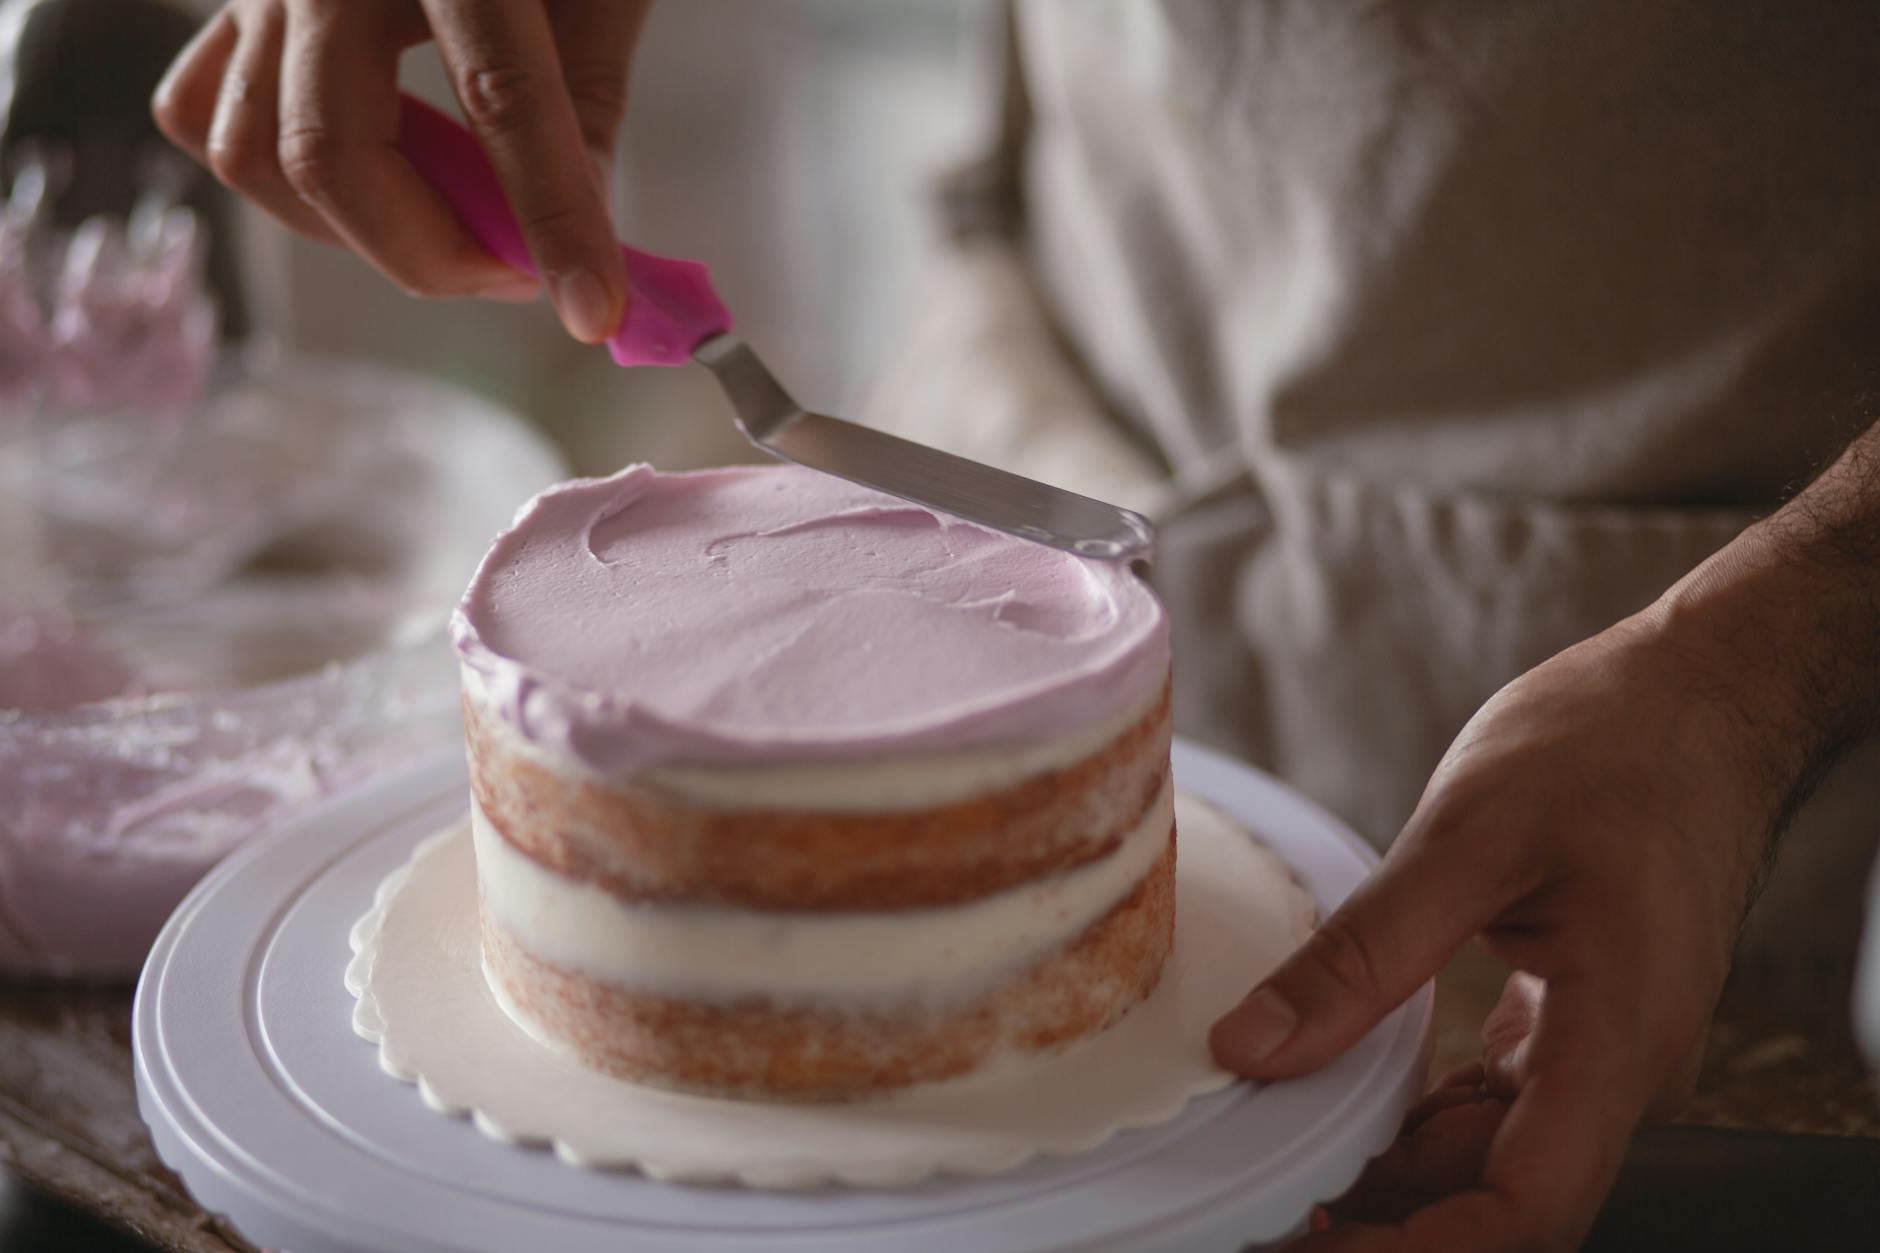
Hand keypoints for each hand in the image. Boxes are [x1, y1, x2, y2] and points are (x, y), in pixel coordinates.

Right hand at [152, 0, 651, 341]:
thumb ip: (588, 93)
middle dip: (435, 252)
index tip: (594, 310)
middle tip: (518, 274)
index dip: (553, 220)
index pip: (503, 98)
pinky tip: (371, 173)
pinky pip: (207, 111)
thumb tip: (580, 228)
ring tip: (455, 228)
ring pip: (255, 151)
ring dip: (361, 230)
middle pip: (334, 149)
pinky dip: (279, 175)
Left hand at [1210, 616, 1784, 1250]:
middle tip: (1263, 1203)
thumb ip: (1362, 954)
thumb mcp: (1468, 838)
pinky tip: (1344, 1092)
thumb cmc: (1614, 745)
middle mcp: (1620, 1069)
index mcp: (1617, 1042)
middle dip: (1382, 1222)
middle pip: (1497, 1201)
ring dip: (1393, 1172)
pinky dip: (1418, 1114)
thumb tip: (1252, 1047)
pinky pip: (1496, 1102)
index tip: (1309, 1247)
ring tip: (1282, 1154)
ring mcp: (1602, 1048)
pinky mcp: (1575, 1016)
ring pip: (1491, 1157)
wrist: (1699, 692)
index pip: (1524, 1214)